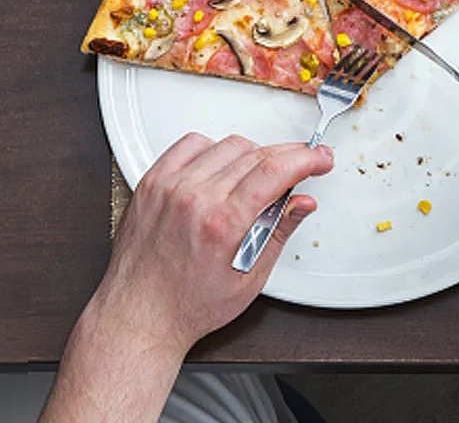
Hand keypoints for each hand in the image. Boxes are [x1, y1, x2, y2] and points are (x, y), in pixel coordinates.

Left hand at [90, 132, 332, 356]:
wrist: (139, 315)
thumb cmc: (189, 305)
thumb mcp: (248, 280)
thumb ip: (279, 233)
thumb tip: (303, 203)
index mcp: (222, 224)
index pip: (274, 171)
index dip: (305, 158)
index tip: (319, 157)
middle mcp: (194, 198)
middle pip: (255, 154)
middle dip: (286, 156)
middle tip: (298, 165)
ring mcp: (170, 186)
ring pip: (225, 144)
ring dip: (251, 154)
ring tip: (256, 176)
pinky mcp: (152, 181)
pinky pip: (190, 144)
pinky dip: (212, 148)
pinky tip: (220, 166)